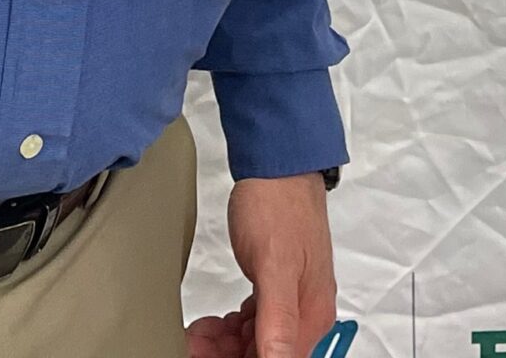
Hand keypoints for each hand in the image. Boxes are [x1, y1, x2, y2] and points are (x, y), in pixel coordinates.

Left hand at [185, 172, 335, 357]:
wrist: (277, 166)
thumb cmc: (279, 206)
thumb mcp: (274, 265)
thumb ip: (278, 317)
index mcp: (311, 313)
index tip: (206, 356)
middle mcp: (306, 311)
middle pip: (266, 353)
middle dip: (227, 354)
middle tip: (194, 343)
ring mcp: (292, 297)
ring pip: (256, 340)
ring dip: (226, 343)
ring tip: (198, 333)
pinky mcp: (277, 285)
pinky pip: (254, 321)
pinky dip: (233, 327)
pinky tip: (217, 322)